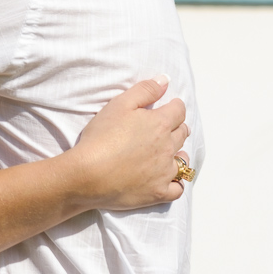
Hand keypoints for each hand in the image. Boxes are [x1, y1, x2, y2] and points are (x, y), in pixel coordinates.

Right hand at [70, 76, 190, 209]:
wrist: (89, 174)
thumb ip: (145, 90)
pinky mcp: (159, 192)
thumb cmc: (101, 136)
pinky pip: (179, 188)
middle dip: (177, 127)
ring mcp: (165, 172)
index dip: (175, 106)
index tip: (171, 106)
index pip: (179, 111)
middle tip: (167, 126)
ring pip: (183, 161)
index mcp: (159, 124)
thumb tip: (165, 81)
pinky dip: (177, 182)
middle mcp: (168, 147)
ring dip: (179, 153)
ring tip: (169, 152)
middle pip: (182, 133)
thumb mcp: (119, 104)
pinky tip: (169, 178)